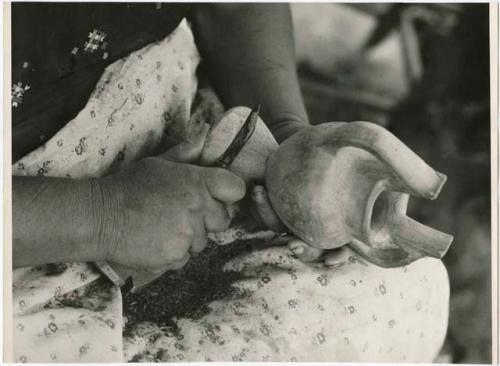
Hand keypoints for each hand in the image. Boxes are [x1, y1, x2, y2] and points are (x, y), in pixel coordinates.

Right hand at [94, 158, 245, 273]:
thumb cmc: (128, 186)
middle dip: (208, 219)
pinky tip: (156, 241)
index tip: (217, 196)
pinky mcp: (176, 256)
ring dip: (190, 237)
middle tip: (183, 214)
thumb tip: (204, 133)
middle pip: (223, 219)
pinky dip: (175, 252)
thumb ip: (185, 153)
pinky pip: (186, 257)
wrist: (100, 217)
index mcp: (196, 182)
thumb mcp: (157, 163)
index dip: (228, 193)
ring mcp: (187, 234)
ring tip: (164, 227)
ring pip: (204, 241)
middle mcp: (197, 208)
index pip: (236, 188)